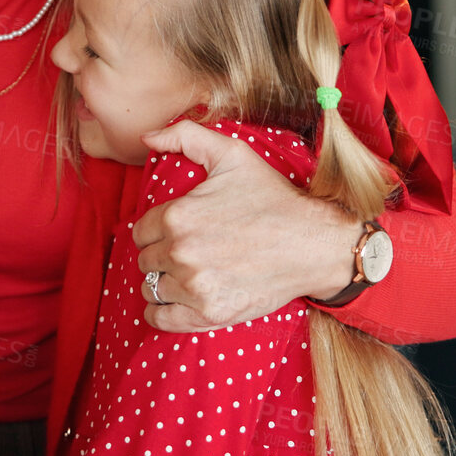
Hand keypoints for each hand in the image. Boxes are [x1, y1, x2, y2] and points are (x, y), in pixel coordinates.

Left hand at [132, 120, 361, 330]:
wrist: (313, 243)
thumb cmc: (272, 197)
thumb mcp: (231, 154)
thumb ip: (184, 136)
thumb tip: (146, 137)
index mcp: (177, 216)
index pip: (141, 231)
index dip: (156, 230)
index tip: (174, 231)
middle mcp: (180, 252)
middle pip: (145, 260)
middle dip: (160, 254)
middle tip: (185, 251)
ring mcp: (194, 286)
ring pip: (151, 288)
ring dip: (163, 282)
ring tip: (183, 275)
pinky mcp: (209, 313)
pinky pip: (162, 320)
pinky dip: (161, 313)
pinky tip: (171, 303)